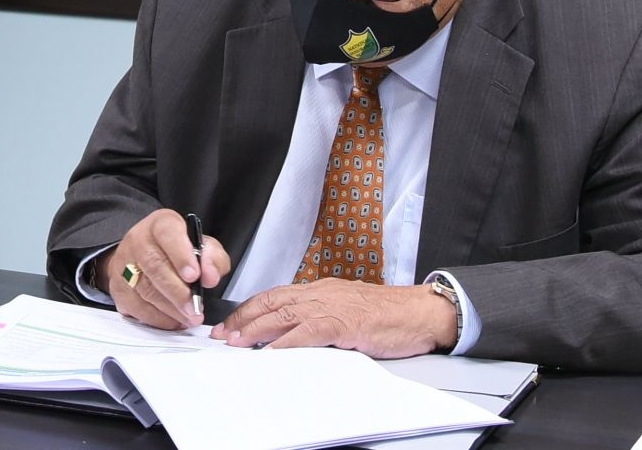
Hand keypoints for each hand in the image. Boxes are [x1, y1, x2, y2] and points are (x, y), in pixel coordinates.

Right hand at [98, 209, 230, 329]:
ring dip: (172, 309)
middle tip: (196, 307)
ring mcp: (124, 265)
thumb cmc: (176, 252)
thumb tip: (210, 276)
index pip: (168, 234)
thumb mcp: (201, 246)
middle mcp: (138, 240)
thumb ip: (213, 258)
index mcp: (160, 224)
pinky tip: (175, 320)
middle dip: (179, 292)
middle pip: (155, 266)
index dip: (181, 255)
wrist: (141, 257)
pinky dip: (160, 318)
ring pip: (146, 290)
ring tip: (191, 317)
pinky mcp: (118, 289)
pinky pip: (138, 308)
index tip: (194, 275)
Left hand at [211, 279, 457, 356]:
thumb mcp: (347, 312)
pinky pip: (309, 332)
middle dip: (243, 319)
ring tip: (237, 343)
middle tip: (222, 335)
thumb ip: (321, 319)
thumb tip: (294, 337)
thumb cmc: (388, 315)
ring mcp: (331, 307)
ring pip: (284, 314)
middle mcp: (320, 294)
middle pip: (272, 302)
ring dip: (256, 330)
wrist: (419, 312)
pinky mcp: (344, 323)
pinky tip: (273, 352)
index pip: (275, 296)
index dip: (250, 310)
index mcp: (320, 290)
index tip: (230, 324)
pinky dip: (287, 342)